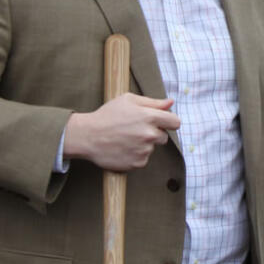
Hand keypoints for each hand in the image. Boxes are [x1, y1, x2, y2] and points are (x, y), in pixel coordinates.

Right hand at [64, 93, 180, 171]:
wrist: (87, 136)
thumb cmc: (107, 115)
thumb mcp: (128, 100)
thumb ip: (153, 102)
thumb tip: (170, 103)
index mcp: (150, 116)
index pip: (175, 122)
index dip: (169, 122)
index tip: (162, 123)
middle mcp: (149, 134)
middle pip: (164, 137)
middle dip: (153, 133)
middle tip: (135, 130)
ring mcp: (144, 150)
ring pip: (152, 148)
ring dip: (143, 145)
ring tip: (125, 139)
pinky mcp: (137, 163)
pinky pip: (143, 159)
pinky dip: (135, 155)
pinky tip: (123, 148)